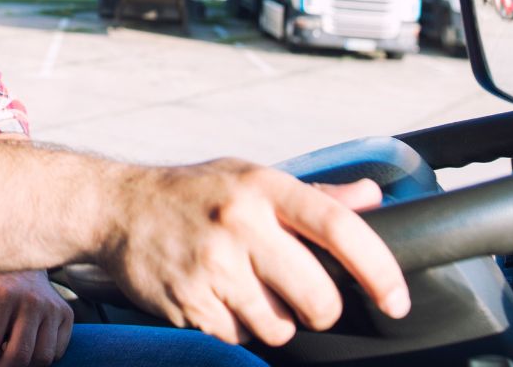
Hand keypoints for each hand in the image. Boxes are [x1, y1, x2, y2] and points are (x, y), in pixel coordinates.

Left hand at [0, 270, 73, 366]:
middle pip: (18, 355)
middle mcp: (31, 300)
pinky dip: (40, 359)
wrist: (24, 263)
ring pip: (41, 357)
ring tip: (9, 358)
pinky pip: (56, 352)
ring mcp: (52, 308)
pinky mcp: (66, 314)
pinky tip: (28, 347)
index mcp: (3, 295)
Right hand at [101, 160, 409, 346]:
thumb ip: (314, 194)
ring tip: (243, 287)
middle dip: (319, 309)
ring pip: (279, 326)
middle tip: (300, 295)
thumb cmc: (193, 193)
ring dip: (272, 319)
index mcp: (262, 187)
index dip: (379, 269)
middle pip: (318, 297)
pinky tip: (213, 295)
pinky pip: (238, 336)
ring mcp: (212, 265)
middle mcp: (239, 223)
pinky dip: (233, 325)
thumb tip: (373, 196)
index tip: (396, 299)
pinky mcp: (189, 302)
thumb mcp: (251, 177)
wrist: (117, 207)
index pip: (339, 228)